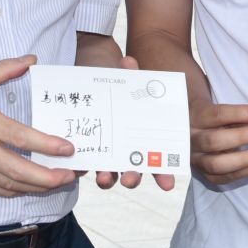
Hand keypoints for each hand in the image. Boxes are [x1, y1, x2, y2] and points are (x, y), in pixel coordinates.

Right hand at [0, 57, 77, 198]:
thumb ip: (4, 68)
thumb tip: (31, 60)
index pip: (21, 138)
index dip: (48, 146)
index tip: (69, 149)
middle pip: (19, 170)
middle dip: (48, 177)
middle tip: (70, 175)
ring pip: (7, 184)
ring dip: (34, 187)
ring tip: (56, 183)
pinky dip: (12, 191)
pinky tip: (26, 188)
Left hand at [91, 55, 177, 191]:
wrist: (91, 73)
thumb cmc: (115, 80)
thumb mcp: (123, 77)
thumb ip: (129, 73)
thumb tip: (128, 62)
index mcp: (142, 139)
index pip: (157, 162)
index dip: (163, 175)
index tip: (168, 185)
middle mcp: (125, 150)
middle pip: (132, 172)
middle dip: (132, 178)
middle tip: (130, 178)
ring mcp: (105, 152)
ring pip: (109, 174)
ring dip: (108, 179)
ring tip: (105, 178)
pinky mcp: (85, 149)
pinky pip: (84, 164)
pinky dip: (82, 168)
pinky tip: (79, 169)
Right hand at [190, 102, 247, 184]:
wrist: (190, 128)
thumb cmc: (211, 114)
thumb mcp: (217, 105)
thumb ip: (234, 111)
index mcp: (195, 117)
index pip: (216, 115)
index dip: (238, 114)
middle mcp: (192, 139)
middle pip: (213, 141)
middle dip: (241, 138)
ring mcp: (196, 159)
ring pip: (216, 164)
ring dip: (245, 160)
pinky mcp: (204, 174)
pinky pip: (223, 178)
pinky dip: (245, 172)